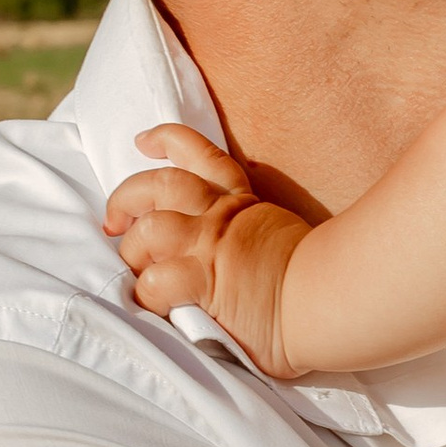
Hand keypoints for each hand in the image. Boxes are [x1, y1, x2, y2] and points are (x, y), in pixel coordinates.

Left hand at [105, 124, 312, 376]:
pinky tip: (153, 305)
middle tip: (114, 222)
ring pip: (147, 230)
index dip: (167, 140)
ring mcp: (210, 246)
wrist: (331, 298)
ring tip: (135, 270)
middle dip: (125, 199)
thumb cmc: (319, 280)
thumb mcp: (284, 239)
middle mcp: (221, 217)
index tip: (144, 140)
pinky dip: (145, 295)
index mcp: (242, 204)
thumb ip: (255, 238)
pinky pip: (153, 281)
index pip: (201, 155)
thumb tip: (239, 260)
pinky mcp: (203, 279)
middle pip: (157, 185)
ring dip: (132, 252)